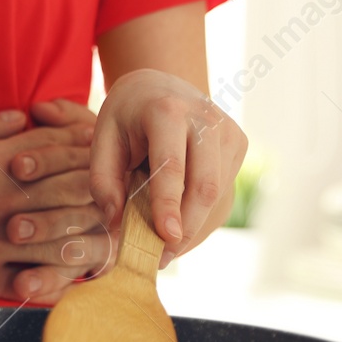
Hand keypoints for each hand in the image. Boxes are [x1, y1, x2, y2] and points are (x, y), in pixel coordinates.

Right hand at [0, 100, 107, 302]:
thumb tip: (21, 116)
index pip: (56, 148)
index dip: (84, 145)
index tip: (98, 146)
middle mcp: (1, 203)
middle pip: (72, 192)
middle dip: (100, 189)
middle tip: (118, 191)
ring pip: (62, 242)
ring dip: (89, 238)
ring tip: (106, 239)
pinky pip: (31, 285)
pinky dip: (57, 283)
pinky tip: (74, 281)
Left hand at [90, 69, 246, 263]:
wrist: (161, 85)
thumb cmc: (127, 115)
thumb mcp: (102, 138)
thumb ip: (103, 181)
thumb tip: (116, 224)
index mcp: (167, 111)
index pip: (171, 166)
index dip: (168, 206)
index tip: (167, 239)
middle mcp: (205, 119)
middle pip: (204, 186)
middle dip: (186, 228)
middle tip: (162, 257)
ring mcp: (228, 131)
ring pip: (217, 195)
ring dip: (193, 227)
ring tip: (165, 245)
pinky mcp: (239, 145)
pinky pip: (223, 193)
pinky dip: (202, 217)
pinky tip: (181, 226)